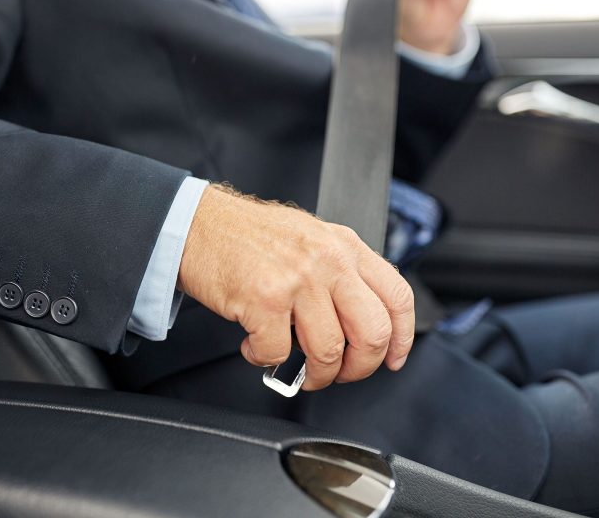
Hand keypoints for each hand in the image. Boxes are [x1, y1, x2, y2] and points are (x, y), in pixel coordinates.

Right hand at [177, 184, 415, 390]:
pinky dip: (265, 360)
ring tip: (297, 368)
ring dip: (315, 374)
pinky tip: (255, 346)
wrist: (197, 223)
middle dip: (359, 368)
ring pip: (329, 352)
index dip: (402, 339)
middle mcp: (328, 261)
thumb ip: (340, 270)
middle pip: (373, 333)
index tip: (392, 359)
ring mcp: (297, 280)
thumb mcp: (310, 238)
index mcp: (344, 246)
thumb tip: (361, 319)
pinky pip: (278, 353)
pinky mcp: (264, 300)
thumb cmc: (247, 235)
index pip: (398, 297)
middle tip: (340, 373)